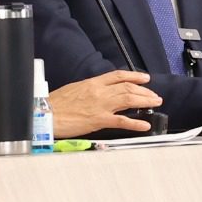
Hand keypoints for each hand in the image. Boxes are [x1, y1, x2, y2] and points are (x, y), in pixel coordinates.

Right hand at [47, 70, 161, 136]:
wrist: (45, 114)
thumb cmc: (55, 104)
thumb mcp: (74, 89)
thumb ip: (88, 89)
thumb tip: (97, 91)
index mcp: (92, 83)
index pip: (118, 76)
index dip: (134, 76)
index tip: (145, 78)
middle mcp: (99, 91)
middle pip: (128, 87)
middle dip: (145, 91)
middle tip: (155, 96)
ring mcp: (100, 105)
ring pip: (129, 99)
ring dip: (145, 101)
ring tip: (156, 104)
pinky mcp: (99, 120)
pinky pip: (122, 120)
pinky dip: (135, 123)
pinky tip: (144, 125)